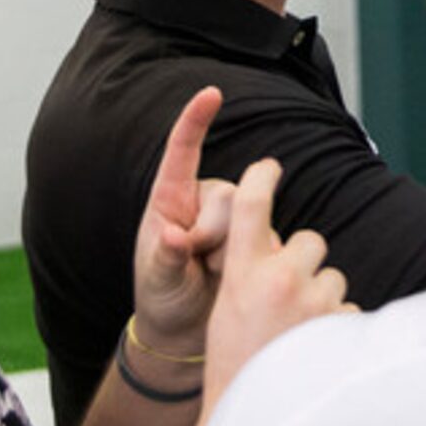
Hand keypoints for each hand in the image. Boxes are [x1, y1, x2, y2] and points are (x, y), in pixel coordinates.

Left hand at [125, 88, 236, 359]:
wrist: (186, 332)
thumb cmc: (161, 299)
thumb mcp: (156, 279)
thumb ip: (166, 257)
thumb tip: (172, 238)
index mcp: (170, 201)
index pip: (183, 152)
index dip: (195, 120)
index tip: (211, 94)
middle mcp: (203, 204)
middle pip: (228, 193)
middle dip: (215, 232)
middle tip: (198, 263)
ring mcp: (230, 222)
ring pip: (252, 216)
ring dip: (234, 250)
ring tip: (213, 275)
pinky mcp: (255, 241)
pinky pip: (268, 237)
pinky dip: (255, 259)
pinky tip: (234, 278)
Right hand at [202, 158, 351, 409]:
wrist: (250, 420)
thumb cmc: (236, 364)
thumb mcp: (228, 310)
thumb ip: (254, 274)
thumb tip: (288, 249)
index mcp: (242, 273)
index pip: (251, 208)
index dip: (260, 178)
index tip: (269, 166)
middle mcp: (279, 278)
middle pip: (310, 240)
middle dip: (305, 262)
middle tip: (288, 297)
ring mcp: (314, 300)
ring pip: (331, 276)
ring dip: (322, 297)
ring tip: (298, 334)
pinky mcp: (342, 323)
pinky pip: (346, 310)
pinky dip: (336, 327)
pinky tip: (315, 352)